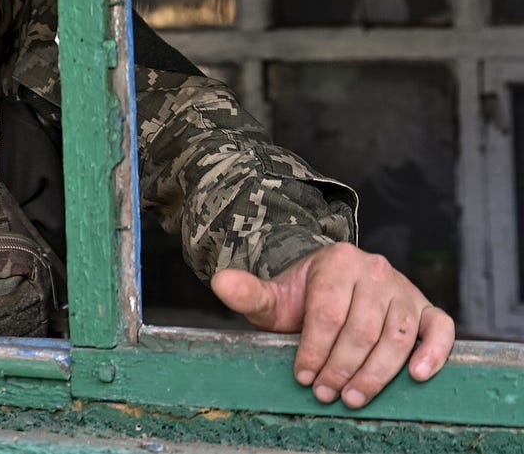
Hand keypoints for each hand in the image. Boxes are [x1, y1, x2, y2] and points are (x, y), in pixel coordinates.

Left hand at [211, 242, 454, 407]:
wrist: (330, 285)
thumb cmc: (302, 298)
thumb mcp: (273, 295)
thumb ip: (248, 293)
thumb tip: (221, 283)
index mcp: (337, 262)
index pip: (328, 313)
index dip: (314, 349)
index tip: (301, 376)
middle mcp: (375, 270)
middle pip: (362, 329)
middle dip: (342, 367)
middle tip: (325, 394)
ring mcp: (404, 289)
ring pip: (397, 336)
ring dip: (377, 372)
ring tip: (354, 398)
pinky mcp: (426, 308)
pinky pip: (440, 328)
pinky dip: (434, 352)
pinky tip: (416, 376)